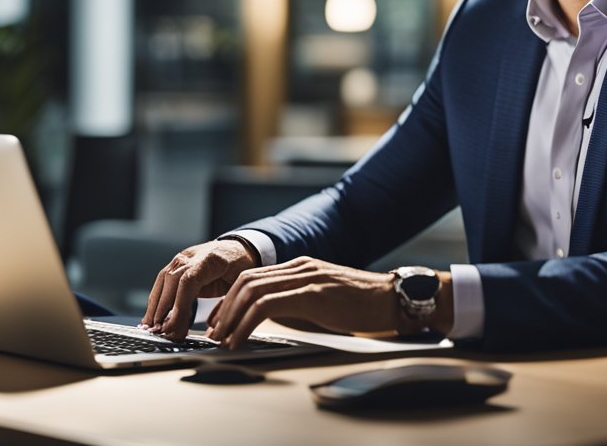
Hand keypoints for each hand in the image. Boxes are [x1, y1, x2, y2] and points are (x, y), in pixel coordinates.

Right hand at [141, 240, 257, 340]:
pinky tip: (153, 315)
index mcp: (211, 259)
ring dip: (155, 305)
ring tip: (151, 327)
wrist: (239, 248)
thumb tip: (213, 329)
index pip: (188, 280)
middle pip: (171, 280)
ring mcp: (183, 258)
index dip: (178, 304)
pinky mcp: (177, 265)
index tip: (172, 324)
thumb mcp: (241, 284)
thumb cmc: (242, 267)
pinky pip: (163, 281)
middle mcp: (193, 256)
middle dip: (162, 308)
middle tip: (160, 331)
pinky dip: (157, 298)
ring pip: (163, 280)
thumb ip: (226, 303)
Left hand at [204, 256, 420, 349]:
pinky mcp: (313, 294)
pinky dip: (247, 323)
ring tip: (223, 339)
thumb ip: (296, 302)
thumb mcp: (322, 299)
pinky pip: (267, 305)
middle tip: (214, 333)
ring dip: (231, 317)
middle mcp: (299, 267)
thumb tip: (267, 319)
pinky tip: (242, 338)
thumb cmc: (361, 304)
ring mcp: (306, 278)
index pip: (251, 277)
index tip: (218, 321)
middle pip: (245, 281)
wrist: (393, 299)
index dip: (229, 299)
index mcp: (299, 267)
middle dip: (224, 308)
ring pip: (252, 291)